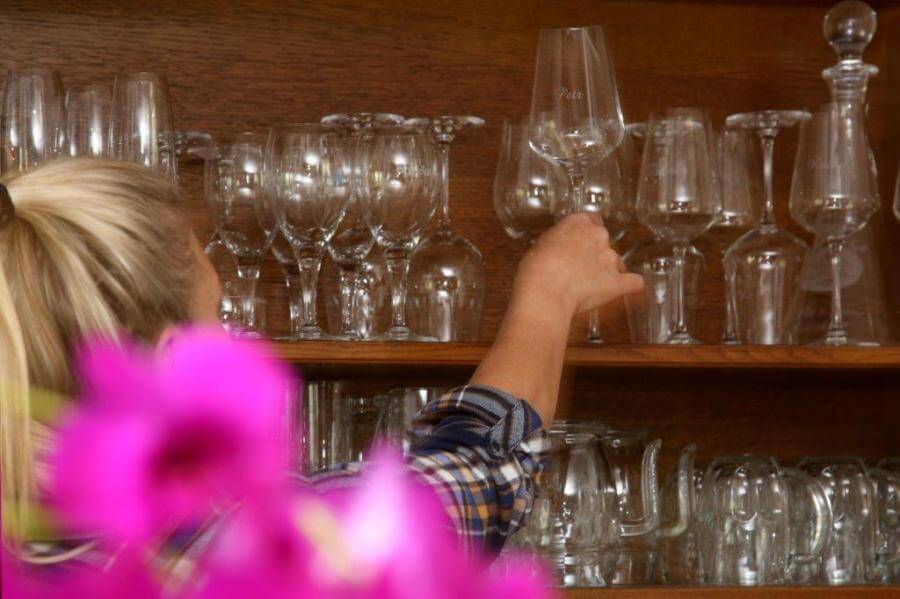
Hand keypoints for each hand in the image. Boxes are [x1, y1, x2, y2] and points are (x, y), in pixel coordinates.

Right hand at [513, 213, 643, 318]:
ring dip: (606, 271)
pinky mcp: (618, 281)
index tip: (578, 244)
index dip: (585, 234)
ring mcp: (611, 258)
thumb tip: (562, 250)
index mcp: (579, 222)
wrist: (546, 290)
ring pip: (615, 262)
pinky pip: (633, 282)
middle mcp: (599, 236)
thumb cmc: (536, 268)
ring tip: (589, 286)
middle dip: (594, 253)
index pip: (592, 220)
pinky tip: (623, 288)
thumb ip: (559, 241)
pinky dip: (628, 285)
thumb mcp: (542, 244)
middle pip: (603, 241)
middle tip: (577, 269)